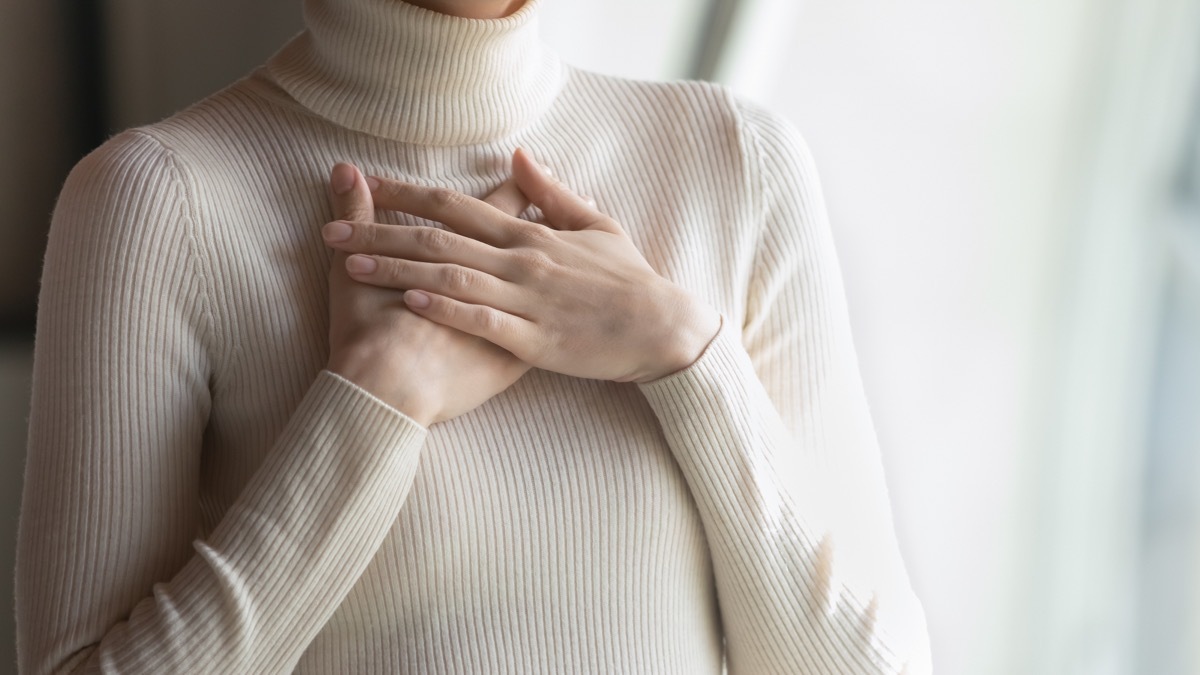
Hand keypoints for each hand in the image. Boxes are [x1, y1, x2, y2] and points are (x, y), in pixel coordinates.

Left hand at [323, 149, 720, 382]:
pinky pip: (483, 321)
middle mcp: (521, 261)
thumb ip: (552, 194)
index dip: (407, 194)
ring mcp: (527, 299)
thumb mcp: (596, 226)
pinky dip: (446, 309)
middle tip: (330, 228)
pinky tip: (411, 302)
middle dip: (380, 231)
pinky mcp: (535, 339)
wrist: (663, 327)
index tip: (366, 184)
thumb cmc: (629, 280)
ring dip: (398, 268)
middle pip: (439, 238)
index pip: (456, 206)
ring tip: (349, 263)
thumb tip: (521, 156)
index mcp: (530, 235)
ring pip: (451, 277)